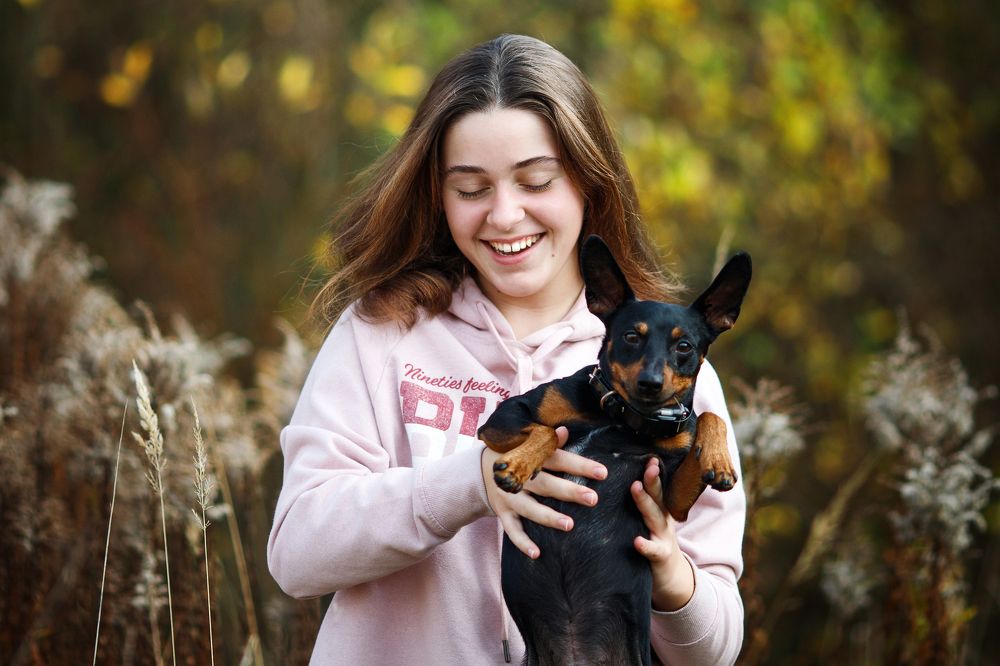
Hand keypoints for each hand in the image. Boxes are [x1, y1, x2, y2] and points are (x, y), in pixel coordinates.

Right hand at [481, 426, 606, 558]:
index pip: (558, 460)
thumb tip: (564, 431)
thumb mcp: (527, 444)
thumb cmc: (515, 455)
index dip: (580, 465)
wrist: (478, 469)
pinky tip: (536, 554)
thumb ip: (548, 442)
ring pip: (530, 509)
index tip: (602, 473)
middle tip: (592, 499)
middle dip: (569, 492)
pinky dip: (522, 542)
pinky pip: (512, 530)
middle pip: (546, 485)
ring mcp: (510, 497)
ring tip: (569, 525)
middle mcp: (519, 478)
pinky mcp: (503, 513)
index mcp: (529, 457)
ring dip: (548, 517)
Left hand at [631, 457, 695, 610]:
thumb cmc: (652, 543)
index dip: (652, 473)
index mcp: (657, 510)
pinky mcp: (660, 556)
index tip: (650, 456)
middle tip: (649, 464)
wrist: (671, 578)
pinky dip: (645, 545)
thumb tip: (611, 484)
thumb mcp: (646, 523)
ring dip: (645, 502)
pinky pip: (653, 550)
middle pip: (657, 497)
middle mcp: (662, 520)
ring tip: (635, 488)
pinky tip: (636, 541)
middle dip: (652, 480)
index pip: (654, 488)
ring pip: (654, 517)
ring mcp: (662, 537)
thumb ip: (637, 507)